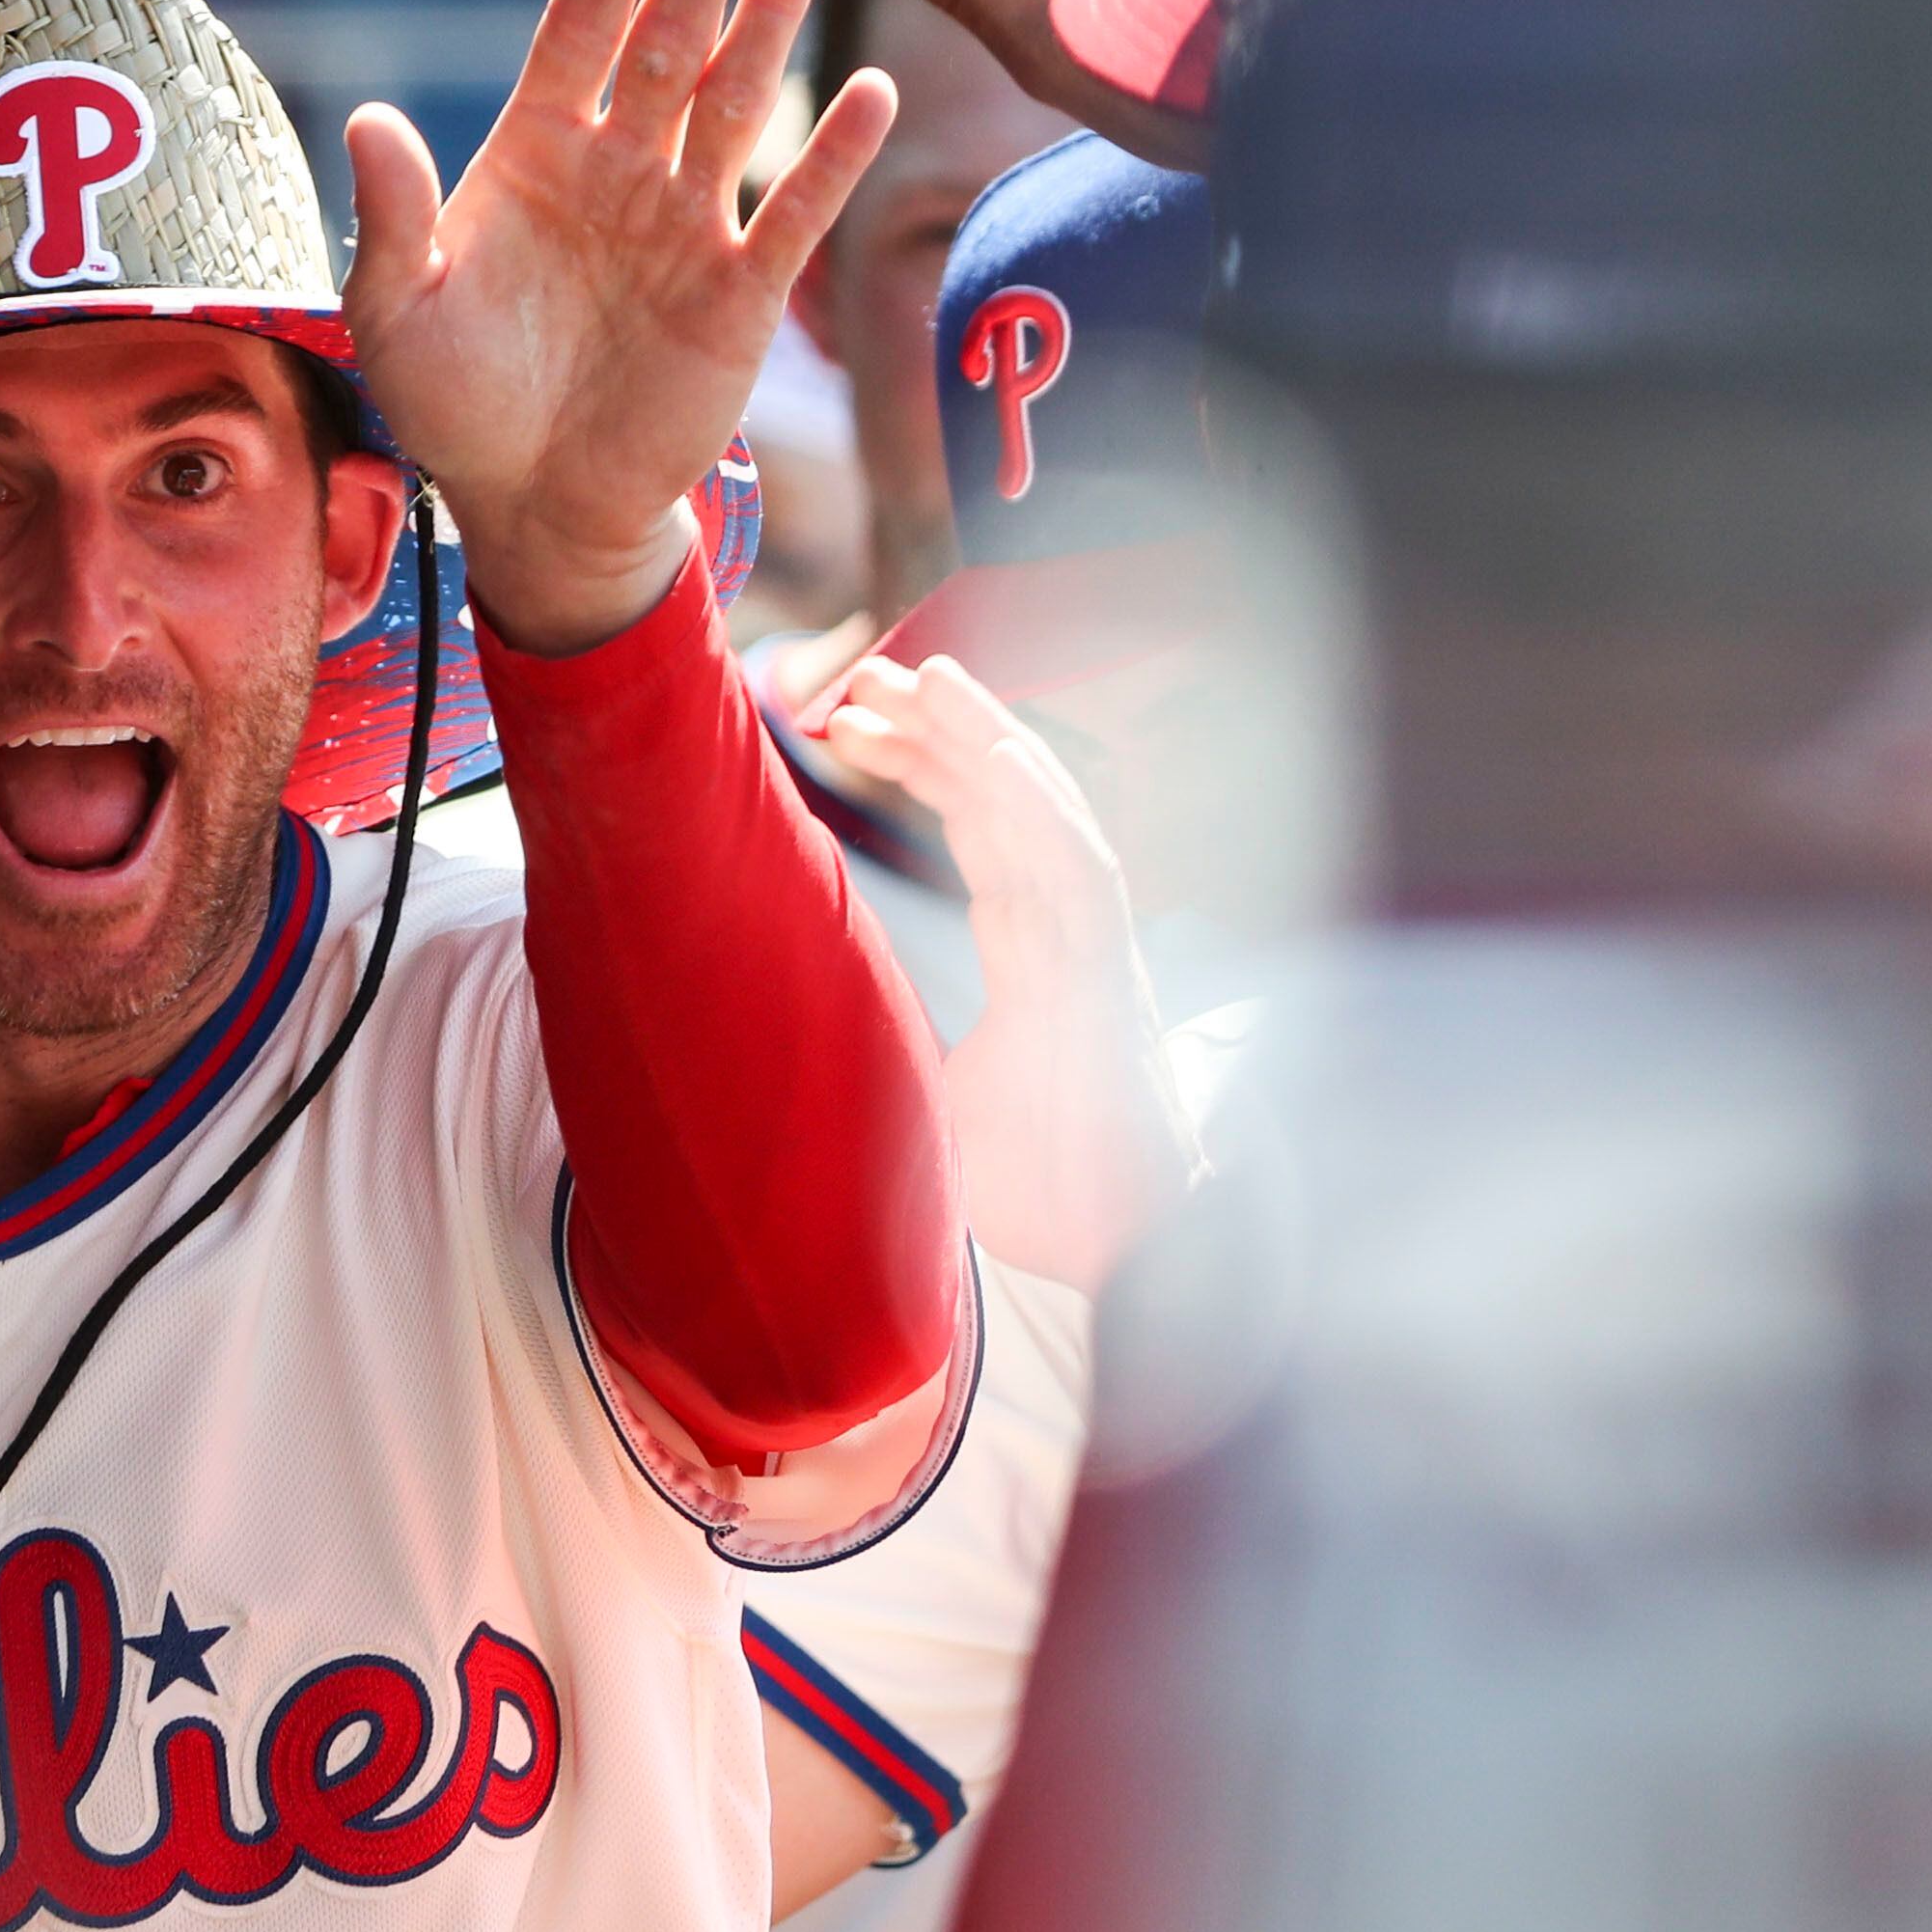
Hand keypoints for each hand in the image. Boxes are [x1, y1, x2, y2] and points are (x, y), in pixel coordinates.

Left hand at [343, 0, 895, 656]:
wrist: (534, 506)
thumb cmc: (455, 405)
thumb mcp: (397, 313)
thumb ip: (394, 215)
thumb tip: (366, 117)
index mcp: (532, 158)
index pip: (575, 42)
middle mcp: (617, 172)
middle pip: (668, 47)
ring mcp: (684, 225)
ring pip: (735, 103)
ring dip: (773, 24)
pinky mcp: (739, 294)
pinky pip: (792, 214)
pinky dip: (829, 158)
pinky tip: (869, 93)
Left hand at [815, 655, 1192, 1290]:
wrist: (1119, 1255)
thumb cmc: (1043, 1192)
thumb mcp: (935, 1105)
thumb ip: (899, 1053)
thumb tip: (812, 1039)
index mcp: (1030, 957)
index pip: (976, 837)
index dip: (923, 772)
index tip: (854, 724)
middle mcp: (1066, 940)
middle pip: (1004, 810)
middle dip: (942, 735)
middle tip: (866, 676)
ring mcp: (1094, 954)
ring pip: (1045, 821)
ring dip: (989, 745)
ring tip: (932, 677)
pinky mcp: (1110, 983)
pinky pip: (1080, 877)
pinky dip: (1042, 812)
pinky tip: (998, 757)